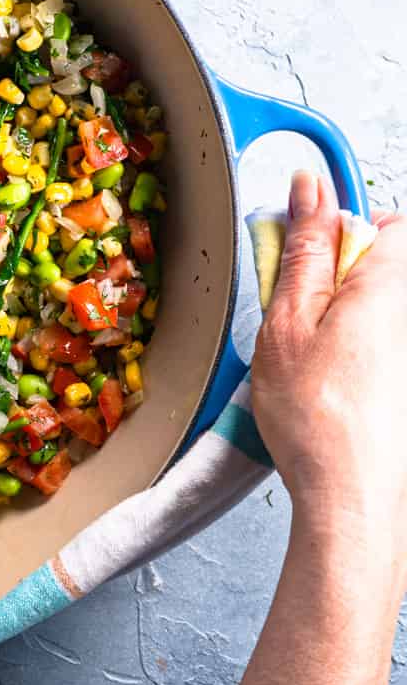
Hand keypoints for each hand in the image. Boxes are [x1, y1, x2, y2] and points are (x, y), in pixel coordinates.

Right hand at [251, 170, 406, 585]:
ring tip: (316, 359)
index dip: (341, 234)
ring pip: (384, 309)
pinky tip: (337, 386)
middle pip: (386, 265)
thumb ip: (305, 247)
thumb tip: (311, 189)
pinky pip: (386, 345)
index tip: (308, 261)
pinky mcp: (405, 378)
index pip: (386, 220)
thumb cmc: (319, 417)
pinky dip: (361, 356)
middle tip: (304, 318)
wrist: (353, 496)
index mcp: (394, 284)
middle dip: (342, 281)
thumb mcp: (289, 319)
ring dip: (349, 321)